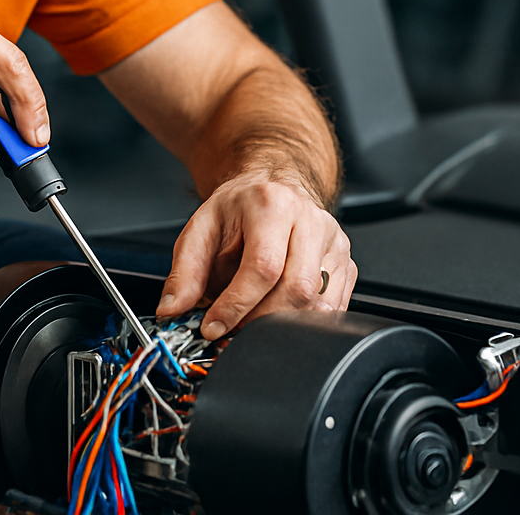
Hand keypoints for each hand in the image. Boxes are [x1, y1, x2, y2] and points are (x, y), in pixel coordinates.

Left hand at [156, 171, 354, 339]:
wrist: (271, 188)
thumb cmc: (240, 209)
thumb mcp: (201, 228)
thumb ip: (184, 270)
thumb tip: (172, 308)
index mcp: (272, 206)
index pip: (263, 266)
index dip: (237, 304)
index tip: (214, 326)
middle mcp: (311, 221)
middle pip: (297, 289)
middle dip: (261, 320)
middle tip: (233, 330)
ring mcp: (334, 243)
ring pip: (319, 304)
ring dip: (282, 325)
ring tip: (252, 321)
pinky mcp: (347, 264)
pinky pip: (333, 308)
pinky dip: (303, 323)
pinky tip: (278, 314)